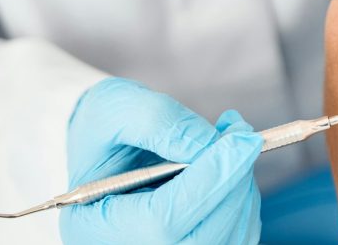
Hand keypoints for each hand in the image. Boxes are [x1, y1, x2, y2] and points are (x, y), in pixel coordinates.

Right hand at [59, 77, 262, 243]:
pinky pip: (239, 235)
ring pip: (228, 236)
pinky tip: (228, 166)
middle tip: (242, 137)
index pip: (163, 221)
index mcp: (94, 225)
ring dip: (241, 185)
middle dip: (232, 181)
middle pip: (202, 236)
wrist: (111, 148)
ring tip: (229, 144)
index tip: (242, 140)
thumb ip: (156, 120)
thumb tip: (208, 145)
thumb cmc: (108, 129)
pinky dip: (243, 197)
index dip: (209, 180)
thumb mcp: (116, 106)